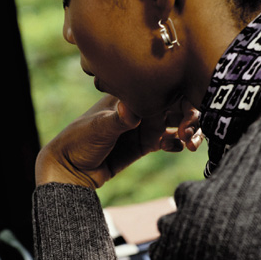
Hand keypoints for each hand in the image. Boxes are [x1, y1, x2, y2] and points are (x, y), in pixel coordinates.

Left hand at [35, 95, 202, 188]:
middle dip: (190, 116)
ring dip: (188, 131)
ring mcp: (143, 126)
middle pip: (175, 104)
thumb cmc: (78, 143)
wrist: (70, 171)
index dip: (181, 98)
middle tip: (190, 133)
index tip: (186, 115)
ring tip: (190, 144)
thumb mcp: (98, 129)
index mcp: (129, 94)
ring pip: (175, 123)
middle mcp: (140, 107)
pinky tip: (177, 148)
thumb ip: (117, 120)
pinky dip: (176, 143)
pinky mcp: (144, 145)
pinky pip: (168, 141)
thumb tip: (130, 110)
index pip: (163, 87)